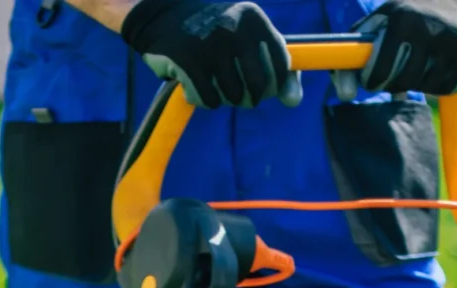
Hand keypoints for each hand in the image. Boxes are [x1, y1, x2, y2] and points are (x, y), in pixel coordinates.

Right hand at [118, 0, 299, 108]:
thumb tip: (294, 102)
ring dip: (226, 98)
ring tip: (216, 83)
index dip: (276, 83)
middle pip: (258, 87)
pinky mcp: (189, 62)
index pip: (282, 65)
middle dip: (250, 97)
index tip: (266, 86)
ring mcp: (211, 45)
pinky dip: (207, 100)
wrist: (162, 15)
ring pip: (234, 97)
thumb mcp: (247, 38)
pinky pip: (211, 100)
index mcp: (254, 20)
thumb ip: (275, 68)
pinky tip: (199, 85)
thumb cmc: (215, 33)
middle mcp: (235, 30)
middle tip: (240, 92)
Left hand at [359, 0, 456, 95]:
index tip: (371, 82)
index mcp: (403, 19)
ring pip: (426, 87)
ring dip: (417, 83)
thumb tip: (344, 92)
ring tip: (417, 65)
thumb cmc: (405, 14)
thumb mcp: (379, 22)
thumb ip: (355, 53)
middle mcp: (430, 28)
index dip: (373, 81)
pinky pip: (448, 87)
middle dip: (393, 84)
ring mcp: (455, 39)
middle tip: (392, 77)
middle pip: (403, 82)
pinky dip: (438, 84)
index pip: (381, 70)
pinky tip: (436, 66)